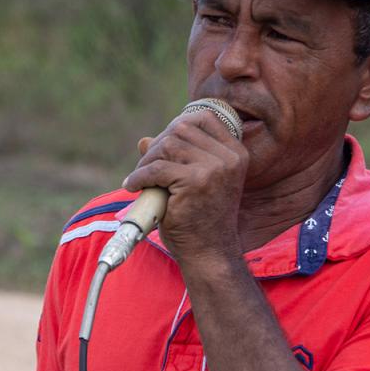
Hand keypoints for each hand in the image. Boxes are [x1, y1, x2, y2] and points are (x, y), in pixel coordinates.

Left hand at [122, 106, 248, 263]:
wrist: (209, 253)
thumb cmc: (201, 219)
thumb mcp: (194, 182)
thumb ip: (175, 158)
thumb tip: (145, 140)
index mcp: (236, 153)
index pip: (205, 118)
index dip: (179, 125)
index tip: (162, 145)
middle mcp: (229, 158)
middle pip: (181, 128)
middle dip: (158, 145)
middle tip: (146, 166)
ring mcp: (214, 169)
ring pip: (167, 145)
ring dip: (147, 161)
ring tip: (140, 179)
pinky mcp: (195, 182)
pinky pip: (156, 168)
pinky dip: (139, 176)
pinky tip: (133, 186)